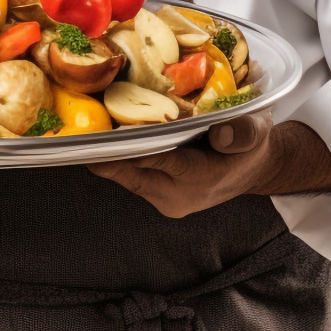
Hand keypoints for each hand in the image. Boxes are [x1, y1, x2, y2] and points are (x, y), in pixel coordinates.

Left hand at [85, 113, 274, 217]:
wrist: (252, 169)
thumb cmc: (251, 144)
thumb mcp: (257, 130)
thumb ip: (243, 133)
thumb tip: (220, 134)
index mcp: (202, 178)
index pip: (157, 160)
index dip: (127, 147)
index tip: (99, 135)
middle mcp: (179, 195)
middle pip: (131, 172)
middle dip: (105, 152)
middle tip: (74, 131)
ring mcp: (166, 200)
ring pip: (126, 176)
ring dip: (106, 155)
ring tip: (80, 131)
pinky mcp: (158, 196)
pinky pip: (130, 177)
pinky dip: (116, 159)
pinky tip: (99, 140)